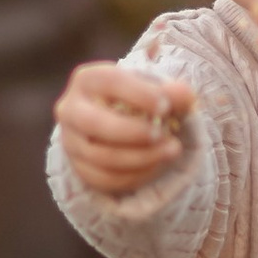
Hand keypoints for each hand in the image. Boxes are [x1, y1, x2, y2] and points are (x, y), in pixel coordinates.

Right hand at [56, 59, 195, 197]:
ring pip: (101, 156)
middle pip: (95, 123)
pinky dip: (134, 175)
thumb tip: (186, 95)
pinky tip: (156, 166)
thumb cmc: (136, 99)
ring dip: (141, 157)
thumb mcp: (153, 90)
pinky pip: (104, 179)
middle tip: (162, 134)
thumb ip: (171, 92)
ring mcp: (71, 141)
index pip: (109, 82)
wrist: (114, 120)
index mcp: (87, 79)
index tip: (165, 106)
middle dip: (132, 132)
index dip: (139, 94)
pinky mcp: (78, 167)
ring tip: (172, 150)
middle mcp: (71, 109)